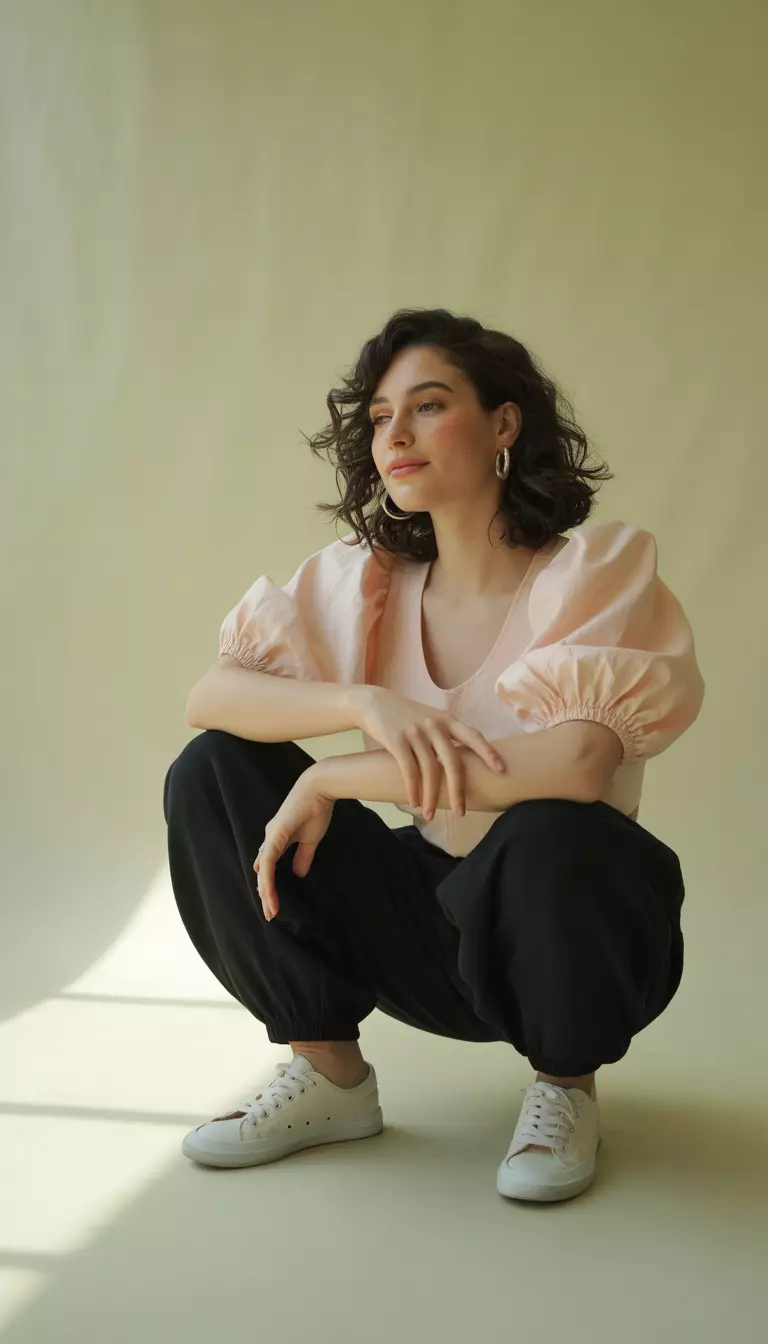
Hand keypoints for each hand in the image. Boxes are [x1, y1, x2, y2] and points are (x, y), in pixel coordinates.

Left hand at [253, 769, 334, 920]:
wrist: (319, 790)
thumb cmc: (315, 810)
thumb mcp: (310, 840)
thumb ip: (303, 857)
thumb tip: (299, 874)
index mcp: (277, 839)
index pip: (269, 867)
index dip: (269, 885)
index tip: (272, 903)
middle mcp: (270, 839)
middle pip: (264, 872)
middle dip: (266, 894)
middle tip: (270, 914)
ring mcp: (271, 838)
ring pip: (264, 872)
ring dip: (266, 893)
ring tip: (270, 911)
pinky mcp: (275, 837)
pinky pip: (269, 863)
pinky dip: (268, 880)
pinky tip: (268, 895)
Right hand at [355, 686, 506, 820]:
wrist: (373, 702)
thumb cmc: (406, 717)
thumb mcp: (431, 719)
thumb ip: (446, 737)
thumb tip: (462, 766)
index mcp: (448, 720)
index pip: (474, 736)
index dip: (488, 753)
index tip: (501, 770)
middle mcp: (435, 725)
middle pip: (453, 762)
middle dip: (458, 791)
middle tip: (460, 813)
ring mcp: (416, 732)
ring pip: (430, 771)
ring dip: (431, 797)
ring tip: (430, 815)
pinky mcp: (397, 740)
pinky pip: (409, 771)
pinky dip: (413, 790)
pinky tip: (415, 802)